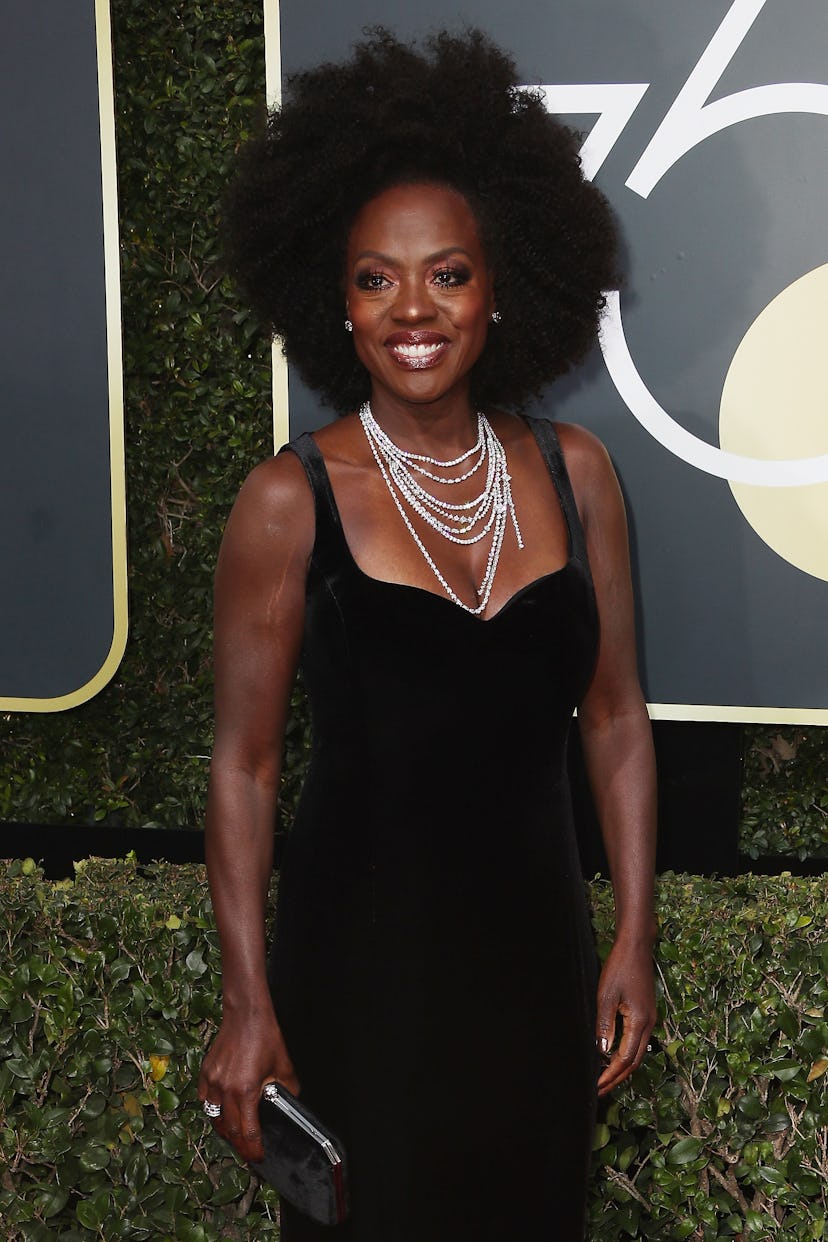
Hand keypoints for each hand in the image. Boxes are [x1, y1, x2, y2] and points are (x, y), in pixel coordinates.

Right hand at [198, 1005, 299, 1162]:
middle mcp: (227, 1089)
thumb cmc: (266, 1037)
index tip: (258, 1157)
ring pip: (214, 1117)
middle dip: (240, 1145)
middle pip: (230, 1130)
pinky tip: (221, 1111)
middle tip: (247, 1151)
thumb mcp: (284, 1065)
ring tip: (234, 1135)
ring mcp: (213, 1081)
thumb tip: (290, 1103)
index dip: (253, 1149)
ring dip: (224, 1130)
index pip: (249, 1131)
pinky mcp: (205, 1073)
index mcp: (247, 1090)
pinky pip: (205, 1100)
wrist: (246, 1015)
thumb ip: (288, 1088)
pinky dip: (212, 1109)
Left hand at [595, 938, 655, 1096]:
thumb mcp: (606, 995)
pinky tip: (613, 1056)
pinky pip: (638, 1042)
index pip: (625, 1059)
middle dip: (617, 1078)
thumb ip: (605, 1024)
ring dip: (622, 1068)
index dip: (611, 1075)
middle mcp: (649, 1024)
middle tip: (599, 1091)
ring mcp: (650, 1019)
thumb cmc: (620, 967)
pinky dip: (626, 1054)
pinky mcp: (646, 1013)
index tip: (597, 1086)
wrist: (637, 946)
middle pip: (634, 1061)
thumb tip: (602, 1052)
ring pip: (638, 1053)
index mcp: (640, 1022)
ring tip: (605, 1079)